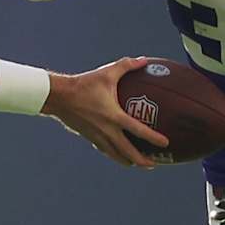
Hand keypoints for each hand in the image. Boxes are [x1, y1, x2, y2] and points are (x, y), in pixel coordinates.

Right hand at [45, 56, 169, 168]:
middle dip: (141, 160)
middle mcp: (106, 130)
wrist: (59, 97)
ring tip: (137, 164)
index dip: (153, 138)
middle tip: (153, 165)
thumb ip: (127, 66)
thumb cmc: (83, 84)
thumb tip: (144, 60)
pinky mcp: (88, 137)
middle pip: (127, 151)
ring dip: (127, 161)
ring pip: (115, 154)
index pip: (138, 130)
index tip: (165, 144)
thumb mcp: (107, 73)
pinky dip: (113, 154)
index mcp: (114, 116)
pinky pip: (104, 149)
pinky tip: (117, 154)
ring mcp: (96, 136)